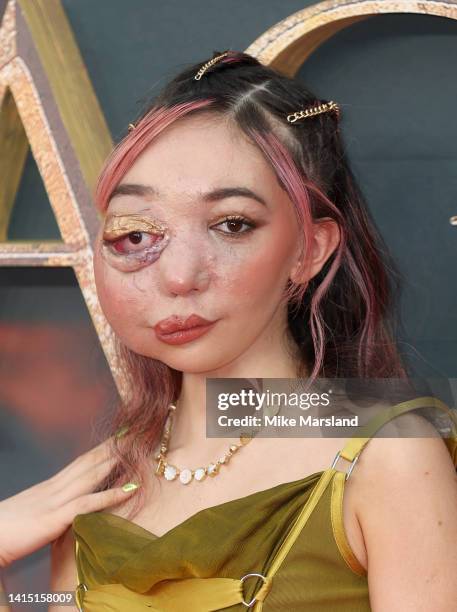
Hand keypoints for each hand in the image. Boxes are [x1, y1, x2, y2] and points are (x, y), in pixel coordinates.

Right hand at [0, 437, 139, 567]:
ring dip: (116, 461)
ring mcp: (55, 501)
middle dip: (114, 447)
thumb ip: (52, 508)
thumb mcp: (34, 514)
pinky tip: (130, 490)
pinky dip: (110, 495)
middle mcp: (55, 488)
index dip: (103, 448)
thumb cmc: (6, 531)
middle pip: (90, 461)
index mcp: (51, 486)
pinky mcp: (54, 518)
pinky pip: (87, 504)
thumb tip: (68, 509)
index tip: (121, 436)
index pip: (82, 461)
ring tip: (138, 450)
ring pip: (91, 475)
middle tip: (136, 432)